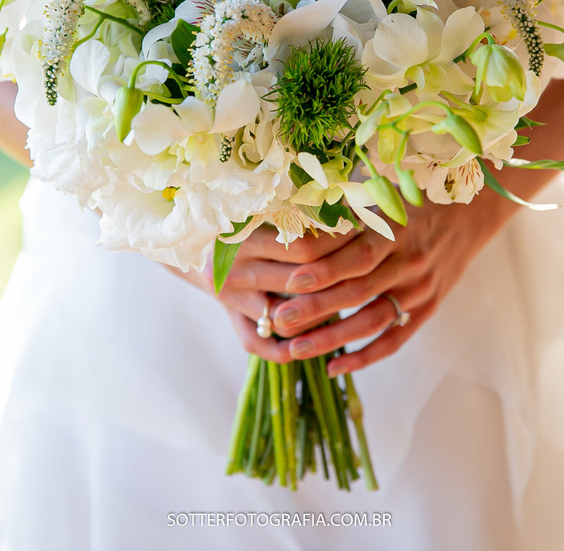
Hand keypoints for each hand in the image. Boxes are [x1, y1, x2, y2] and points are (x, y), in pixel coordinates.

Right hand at [173, 226, 358, 363]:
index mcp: (243, 241)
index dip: (339, 244)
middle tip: (368, 267)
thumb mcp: (263, 212)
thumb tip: (352, 212)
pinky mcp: (235, 325)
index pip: (304, 249)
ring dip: (325, 312)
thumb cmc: (242, 223)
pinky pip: (266, 347)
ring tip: (351, 296)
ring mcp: (233, 303)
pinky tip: (318, 340)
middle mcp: (234, 274)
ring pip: (290, 320)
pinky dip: (293, 350)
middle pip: (301, 284)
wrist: (195, 246)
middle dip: (340, 277)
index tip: (363, 236)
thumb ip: (298, 215)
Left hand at [268, 190, 520, 376]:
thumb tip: (293, 224)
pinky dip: (364, 357)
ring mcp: (420, 290)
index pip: (357, 256)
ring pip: (372, 321)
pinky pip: (394, 341)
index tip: (290, 281)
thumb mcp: (383, 199)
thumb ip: (346, 216)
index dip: (324, 270)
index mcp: (395, 231)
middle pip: (358, 292)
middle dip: (316, 309)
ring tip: (295, 350)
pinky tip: (334, 367)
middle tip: (278, 320)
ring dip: (333, 339)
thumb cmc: (412, 203)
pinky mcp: (427, 309)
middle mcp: (409, 263)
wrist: (469, 215)